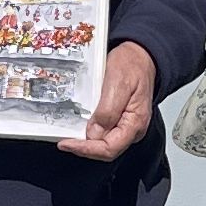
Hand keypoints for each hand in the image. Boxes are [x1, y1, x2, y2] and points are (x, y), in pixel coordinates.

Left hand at [56, 40, 158, 162]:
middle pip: (106, 150)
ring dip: (86, 142)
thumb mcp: (118, 84)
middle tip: (65, 141)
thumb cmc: (133, 65)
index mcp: (135, 122)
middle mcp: (132, 128)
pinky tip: (80, 127)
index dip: (87, 149)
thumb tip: (94, 133)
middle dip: (84, 148)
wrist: (141, 55)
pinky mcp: (120, 119)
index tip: (68, 143)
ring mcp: (126, 125)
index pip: (110, 148)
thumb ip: (107, 111)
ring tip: (69, 135)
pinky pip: (104, 133)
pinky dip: (90, 133)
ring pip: (104, 143)